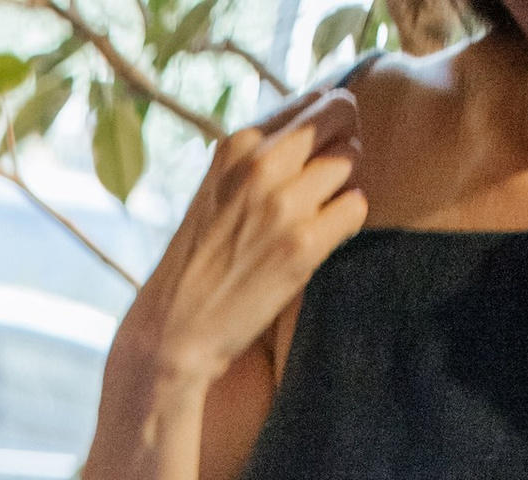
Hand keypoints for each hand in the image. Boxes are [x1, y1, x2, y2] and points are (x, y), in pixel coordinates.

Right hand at [127, 93, 365, 395]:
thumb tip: (319, 124)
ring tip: (312, 221)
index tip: (312, 160)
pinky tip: (318, 246)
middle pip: (342, 116)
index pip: (316, 99)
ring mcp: (282, 203)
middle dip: (343, 146)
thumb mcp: (217, 189)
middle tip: (322, 189)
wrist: (171, 332)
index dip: (327, 127)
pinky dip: (345, 225)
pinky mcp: (301, 244)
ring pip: (352, 160)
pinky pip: (356, 207)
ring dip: (342, 189)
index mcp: (238, 144)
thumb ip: (259, 157)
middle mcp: (260, 164)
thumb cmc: (197, 266)